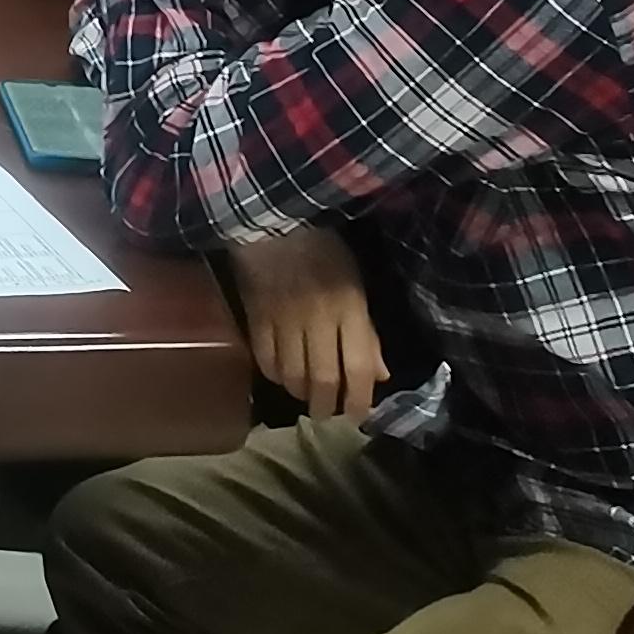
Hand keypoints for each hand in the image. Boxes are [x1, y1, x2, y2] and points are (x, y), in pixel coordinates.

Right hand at [225, 227, 386, 418]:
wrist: (273, 218)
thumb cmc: (324, 250)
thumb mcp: (355, 286)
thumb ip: (366, 332)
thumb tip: (378, 375)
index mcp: (349, 309)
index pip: (359, 367)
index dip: (360, 400)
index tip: (358, 415)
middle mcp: (318, 320)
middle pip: (324, 380)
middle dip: (328, 407)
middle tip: (329, 414)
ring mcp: (283, 319)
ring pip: (292, 375)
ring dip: (300, 393)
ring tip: (305, 395)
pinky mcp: (256, 317)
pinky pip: (264, 359)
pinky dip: (273, 374)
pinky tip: (280, 373)